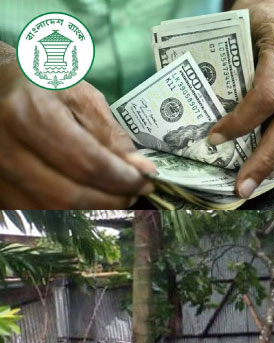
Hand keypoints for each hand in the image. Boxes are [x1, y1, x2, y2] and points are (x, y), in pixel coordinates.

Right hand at [0, 51, 155, 209]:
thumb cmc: (40, 84)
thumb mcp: (80, 96)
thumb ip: (111, 134)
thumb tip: (142, 170)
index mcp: (29, 115)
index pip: (86, 163)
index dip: (122, 179)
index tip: (146, 181)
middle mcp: (4, 146)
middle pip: (67, 194)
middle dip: (110, 200)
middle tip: (134, 193)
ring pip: (48, 210)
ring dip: (90, 211)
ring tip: (114, 196)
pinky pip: (31, 212)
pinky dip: (66, 212)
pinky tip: (87, 200)